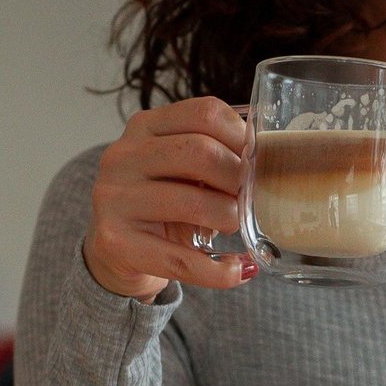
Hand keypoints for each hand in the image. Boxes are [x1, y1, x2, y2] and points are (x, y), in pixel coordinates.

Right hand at [83, 100, 253, 300]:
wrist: (116, 252)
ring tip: (235, 227)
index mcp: (145, 127)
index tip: (255, 162)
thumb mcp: (182, 172)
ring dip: (230, 219)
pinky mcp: (115, 241)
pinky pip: (182, 260)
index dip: (243, 138)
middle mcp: (123, 156)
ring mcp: (114, 197)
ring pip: (194, 204)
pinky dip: (220, 272)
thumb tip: (271, 161)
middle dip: (238, 180)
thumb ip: (216, 158)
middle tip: (248, 199)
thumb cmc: (162, 206)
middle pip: (201, 152)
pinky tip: (237, 270)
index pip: (205, 113)